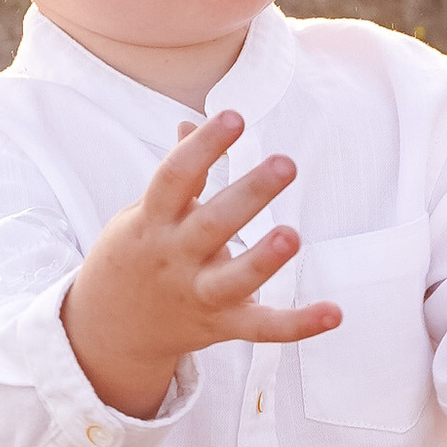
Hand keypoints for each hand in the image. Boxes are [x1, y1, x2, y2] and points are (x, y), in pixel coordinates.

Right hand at [62, 108, 340, 420]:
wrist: (111, 328)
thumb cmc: (137, 255)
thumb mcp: (143, 213)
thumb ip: (177, 176)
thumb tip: (188, 122)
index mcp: (154, 221)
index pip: (175, 177)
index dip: (202, 146)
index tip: (233, 117)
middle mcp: (174, 257)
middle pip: (212, 224)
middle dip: (249, 194)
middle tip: (285, 163)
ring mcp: (198, 294)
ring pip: (233, 280)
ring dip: (263, 261)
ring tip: (291, 234)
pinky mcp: (222, 326)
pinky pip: (263, 328)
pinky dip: (298, 324)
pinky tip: (335, 312)